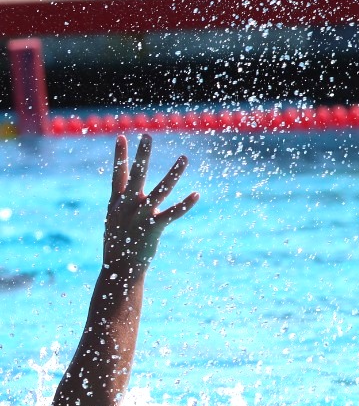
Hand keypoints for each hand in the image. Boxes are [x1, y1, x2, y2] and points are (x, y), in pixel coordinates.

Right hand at [103, 135, 197, 270]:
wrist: (119, 270)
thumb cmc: (118, 244)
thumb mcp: (114, 220)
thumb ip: (121, 204)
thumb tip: (122, 192)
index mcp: (116, 203)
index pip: (118, 174)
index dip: (120, 155)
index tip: (123, 136)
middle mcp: (127, 206)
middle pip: (135, 175)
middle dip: (141, 155)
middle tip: (148, 135)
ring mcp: (140, 216)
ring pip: (160, 190)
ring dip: (173, 173)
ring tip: (184, 158)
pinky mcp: (153, 228)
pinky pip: (172, 213)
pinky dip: (185, 204)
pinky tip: (196, 194)